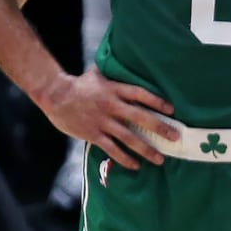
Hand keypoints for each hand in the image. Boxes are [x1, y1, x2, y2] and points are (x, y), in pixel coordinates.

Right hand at [36, 68, 177, 169]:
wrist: (55, 95)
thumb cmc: (80, 85)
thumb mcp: (99, 75)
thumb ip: (115, 75)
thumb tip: (131, 65)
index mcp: (114, 89)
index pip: (140, 94)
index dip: (157, 101)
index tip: (172, 109)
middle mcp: (111, 105)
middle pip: (140, 117)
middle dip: (160, 128)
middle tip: (175, 137)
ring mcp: (102, 121)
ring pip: (128, 137)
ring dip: (146, 149)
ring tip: (160, 159)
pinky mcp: (92, 134)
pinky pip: (112, 149)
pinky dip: (125, 158)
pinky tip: (136, 165)